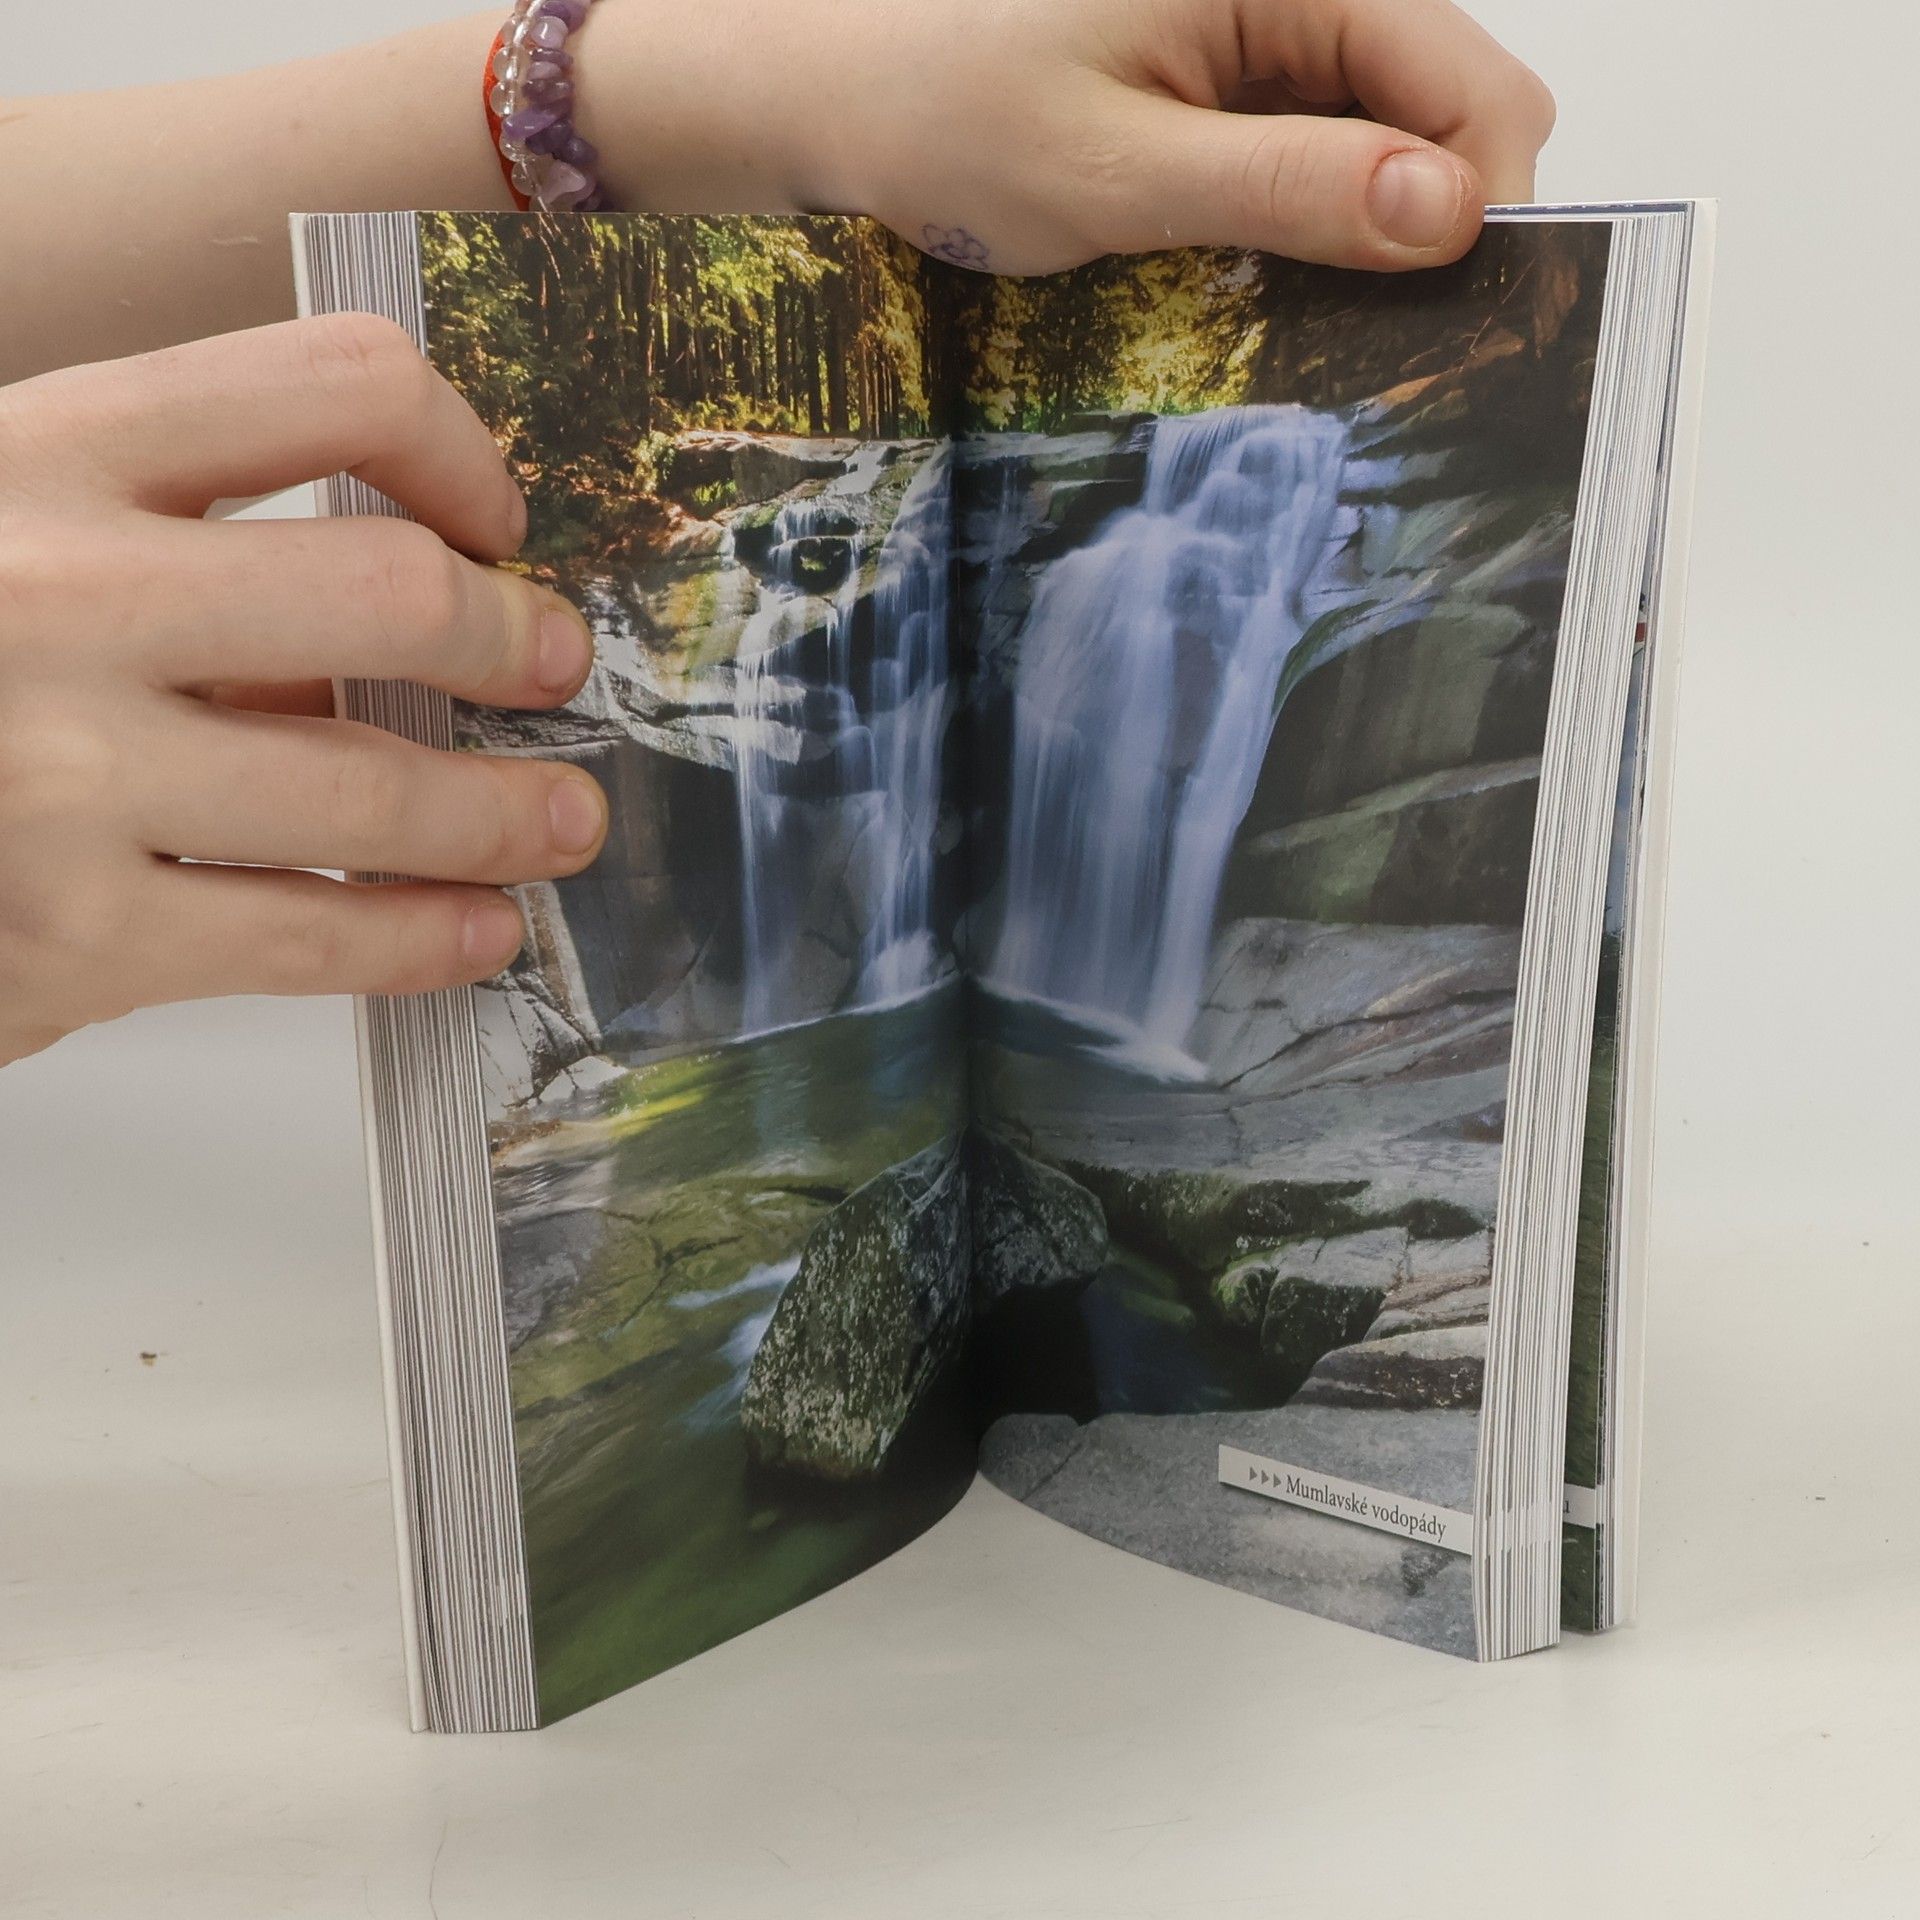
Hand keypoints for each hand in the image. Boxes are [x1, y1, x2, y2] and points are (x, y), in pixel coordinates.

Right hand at [0, 315, 606, 1065]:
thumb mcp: (9, 534)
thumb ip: (175, 555)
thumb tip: (405, 617)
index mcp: (43, 450)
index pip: (329, 383)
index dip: (456, 447)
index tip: (496, 518)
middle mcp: (57, 592)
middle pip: (390, 592)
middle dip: (512, 640)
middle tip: (553, 667)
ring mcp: (61, 771)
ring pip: (373, 790)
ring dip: (506, 814)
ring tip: (560, 822)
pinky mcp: (69, 934)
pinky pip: (308, 936)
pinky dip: (421, 937)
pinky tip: (476, 930)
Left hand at [590, 0, 1551, 274]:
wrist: (843, 89)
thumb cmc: (949, 112)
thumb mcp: (1123, 171)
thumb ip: (1289, 188)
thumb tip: (1448, 213)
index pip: (1468, 76)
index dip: (1483, 197)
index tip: (1451, 309)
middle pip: (1448, 97)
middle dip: (1433, 212)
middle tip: (1365, 320)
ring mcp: (1268, 22)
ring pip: (1392, 125)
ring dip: (1373, 219)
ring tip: (1306, 296)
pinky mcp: (1235, 66)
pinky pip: (1324, 136)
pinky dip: (1319, 206)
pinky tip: (1271, 261)